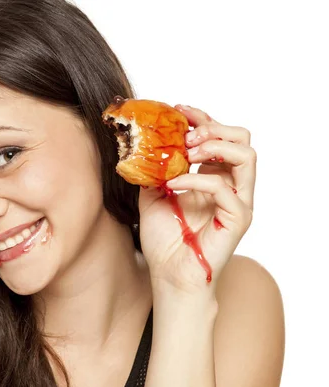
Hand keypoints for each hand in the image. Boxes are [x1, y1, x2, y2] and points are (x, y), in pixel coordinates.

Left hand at [138, 104, 255, 293]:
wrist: (168, 273)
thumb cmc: (164, 238)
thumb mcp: (151, 194)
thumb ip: (154, 169)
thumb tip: (143, 142)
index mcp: (213, 176)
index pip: (219, 136)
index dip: (202, 118)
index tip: (178, 110)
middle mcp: (230, 185)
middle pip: (242, 139)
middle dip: (213, 128)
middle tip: (185, 137)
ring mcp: (237, 202)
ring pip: (246, 157)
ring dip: (214, 147)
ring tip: (187, 153)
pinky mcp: (237, 219)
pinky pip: (225, 188)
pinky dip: (197, 180)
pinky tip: (173, 185)